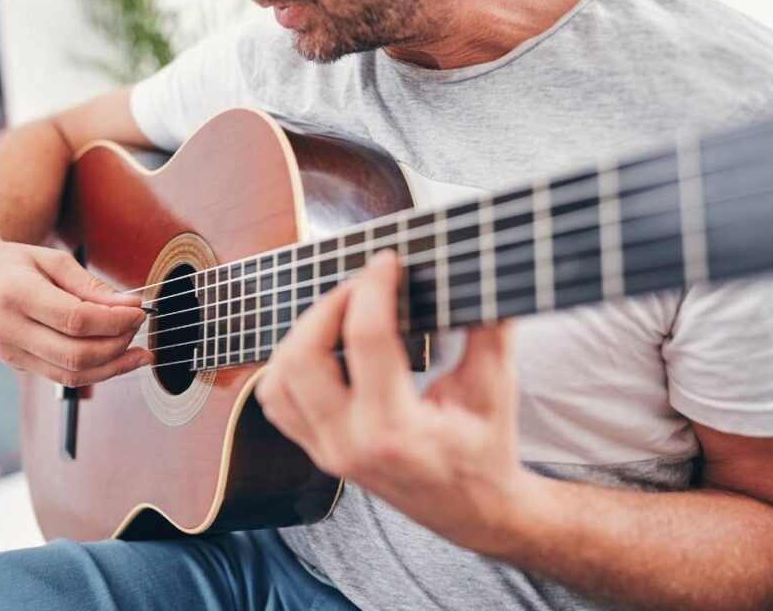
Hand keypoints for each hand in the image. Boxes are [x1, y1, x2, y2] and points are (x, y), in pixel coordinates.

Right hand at [0, 238, 151, 386]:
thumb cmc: (15, 264)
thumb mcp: (53, 260)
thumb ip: (91, 285)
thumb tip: (130, 307)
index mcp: (14, 294)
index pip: (74, 320)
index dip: (113, 321)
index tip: (139, 311)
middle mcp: (8, 329)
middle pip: (75, 353)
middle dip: (117, 344)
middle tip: (137, 326)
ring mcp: (9, 353)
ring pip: (71, 375)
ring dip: (113, 367)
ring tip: (139, 352)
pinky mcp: (17, 365)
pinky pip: (64, 377)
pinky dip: (97, 372)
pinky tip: (119, 360)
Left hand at [256, 250, 531, 552]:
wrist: (472, 512)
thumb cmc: (486, 451)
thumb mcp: (496, 390)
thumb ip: (488, 330)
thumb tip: (480, 272)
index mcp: (396, 431)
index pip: (366, 340)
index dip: (373, 288)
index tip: (386, 261)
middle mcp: (349, 444)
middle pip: (301, 360)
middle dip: (326, 308)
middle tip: (359, 284)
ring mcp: (326, 452)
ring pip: (277, 380)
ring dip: (301, 336)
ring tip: (340, 312)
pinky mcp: (316, 451)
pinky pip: (277, 402)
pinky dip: (287, 365)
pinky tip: (321, 345)